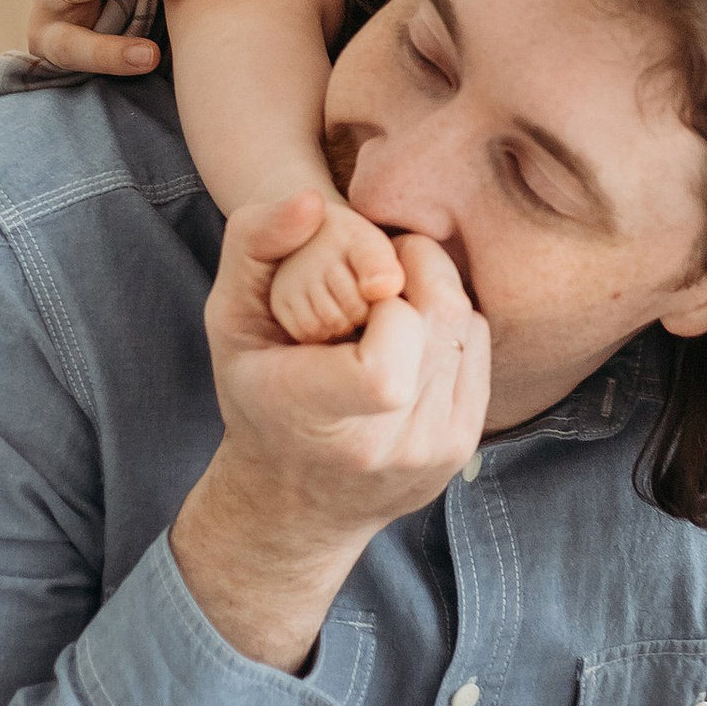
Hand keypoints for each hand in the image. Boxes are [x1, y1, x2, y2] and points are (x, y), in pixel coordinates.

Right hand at [170, 202, 490, 670]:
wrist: (293, 503)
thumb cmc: (257, 395)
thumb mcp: (228, 318)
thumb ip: (254, 245)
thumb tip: (312, 202)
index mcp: (322, 418)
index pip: (388, 356)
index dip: (391, 293)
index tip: (363, 285)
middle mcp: (388, 446)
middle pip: (440, 317)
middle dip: (415, 272)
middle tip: (375, 275)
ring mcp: (433, 450)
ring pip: (466, 325)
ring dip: (433, 294)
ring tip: (385, 307)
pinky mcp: (462, 444)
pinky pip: (478, 347)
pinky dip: (448, 325)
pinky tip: (407, 336)